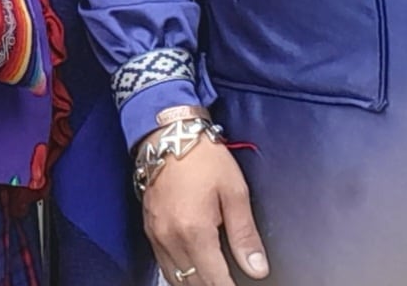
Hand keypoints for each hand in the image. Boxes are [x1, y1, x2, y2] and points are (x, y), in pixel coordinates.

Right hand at [143, 137, 266, 285]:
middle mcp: (170, 238)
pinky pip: (163, 264)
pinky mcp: (149, 229)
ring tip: (216, 280)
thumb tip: (257, 269)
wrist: (168, 134)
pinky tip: (194, 272)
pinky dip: (179, 274)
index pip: (214, 280)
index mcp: (194, 231)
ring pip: (174, 279)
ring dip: (195, 284)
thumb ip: (245, 235)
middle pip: (192, 284)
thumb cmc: (203, 158)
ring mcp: (156, 234)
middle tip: (231, 283)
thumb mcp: (235, 192)